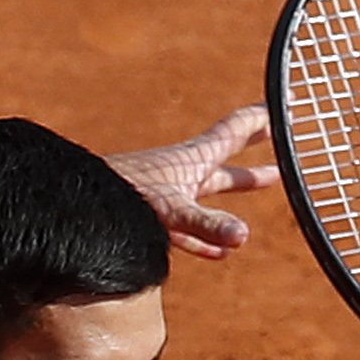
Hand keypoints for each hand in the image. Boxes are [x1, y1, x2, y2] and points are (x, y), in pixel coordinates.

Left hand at [112, 104, 277, 259]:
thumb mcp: (171, 212)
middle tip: (284, 147)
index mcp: (194, 159)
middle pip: (230, 160)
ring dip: (239, 190)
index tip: (286, 106)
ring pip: (213, 191)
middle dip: (259, 154)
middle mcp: (185, 170)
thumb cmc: (120, 199)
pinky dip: (208, 238)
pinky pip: (191, 227)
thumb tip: (241, 236)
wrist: (74, 204)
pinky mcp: (154, 217)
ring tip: (266, 183)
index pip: (235, 131)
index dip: (262, 120)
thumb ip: (206, 226)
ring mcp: (170, 192)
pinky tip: (218, 253)